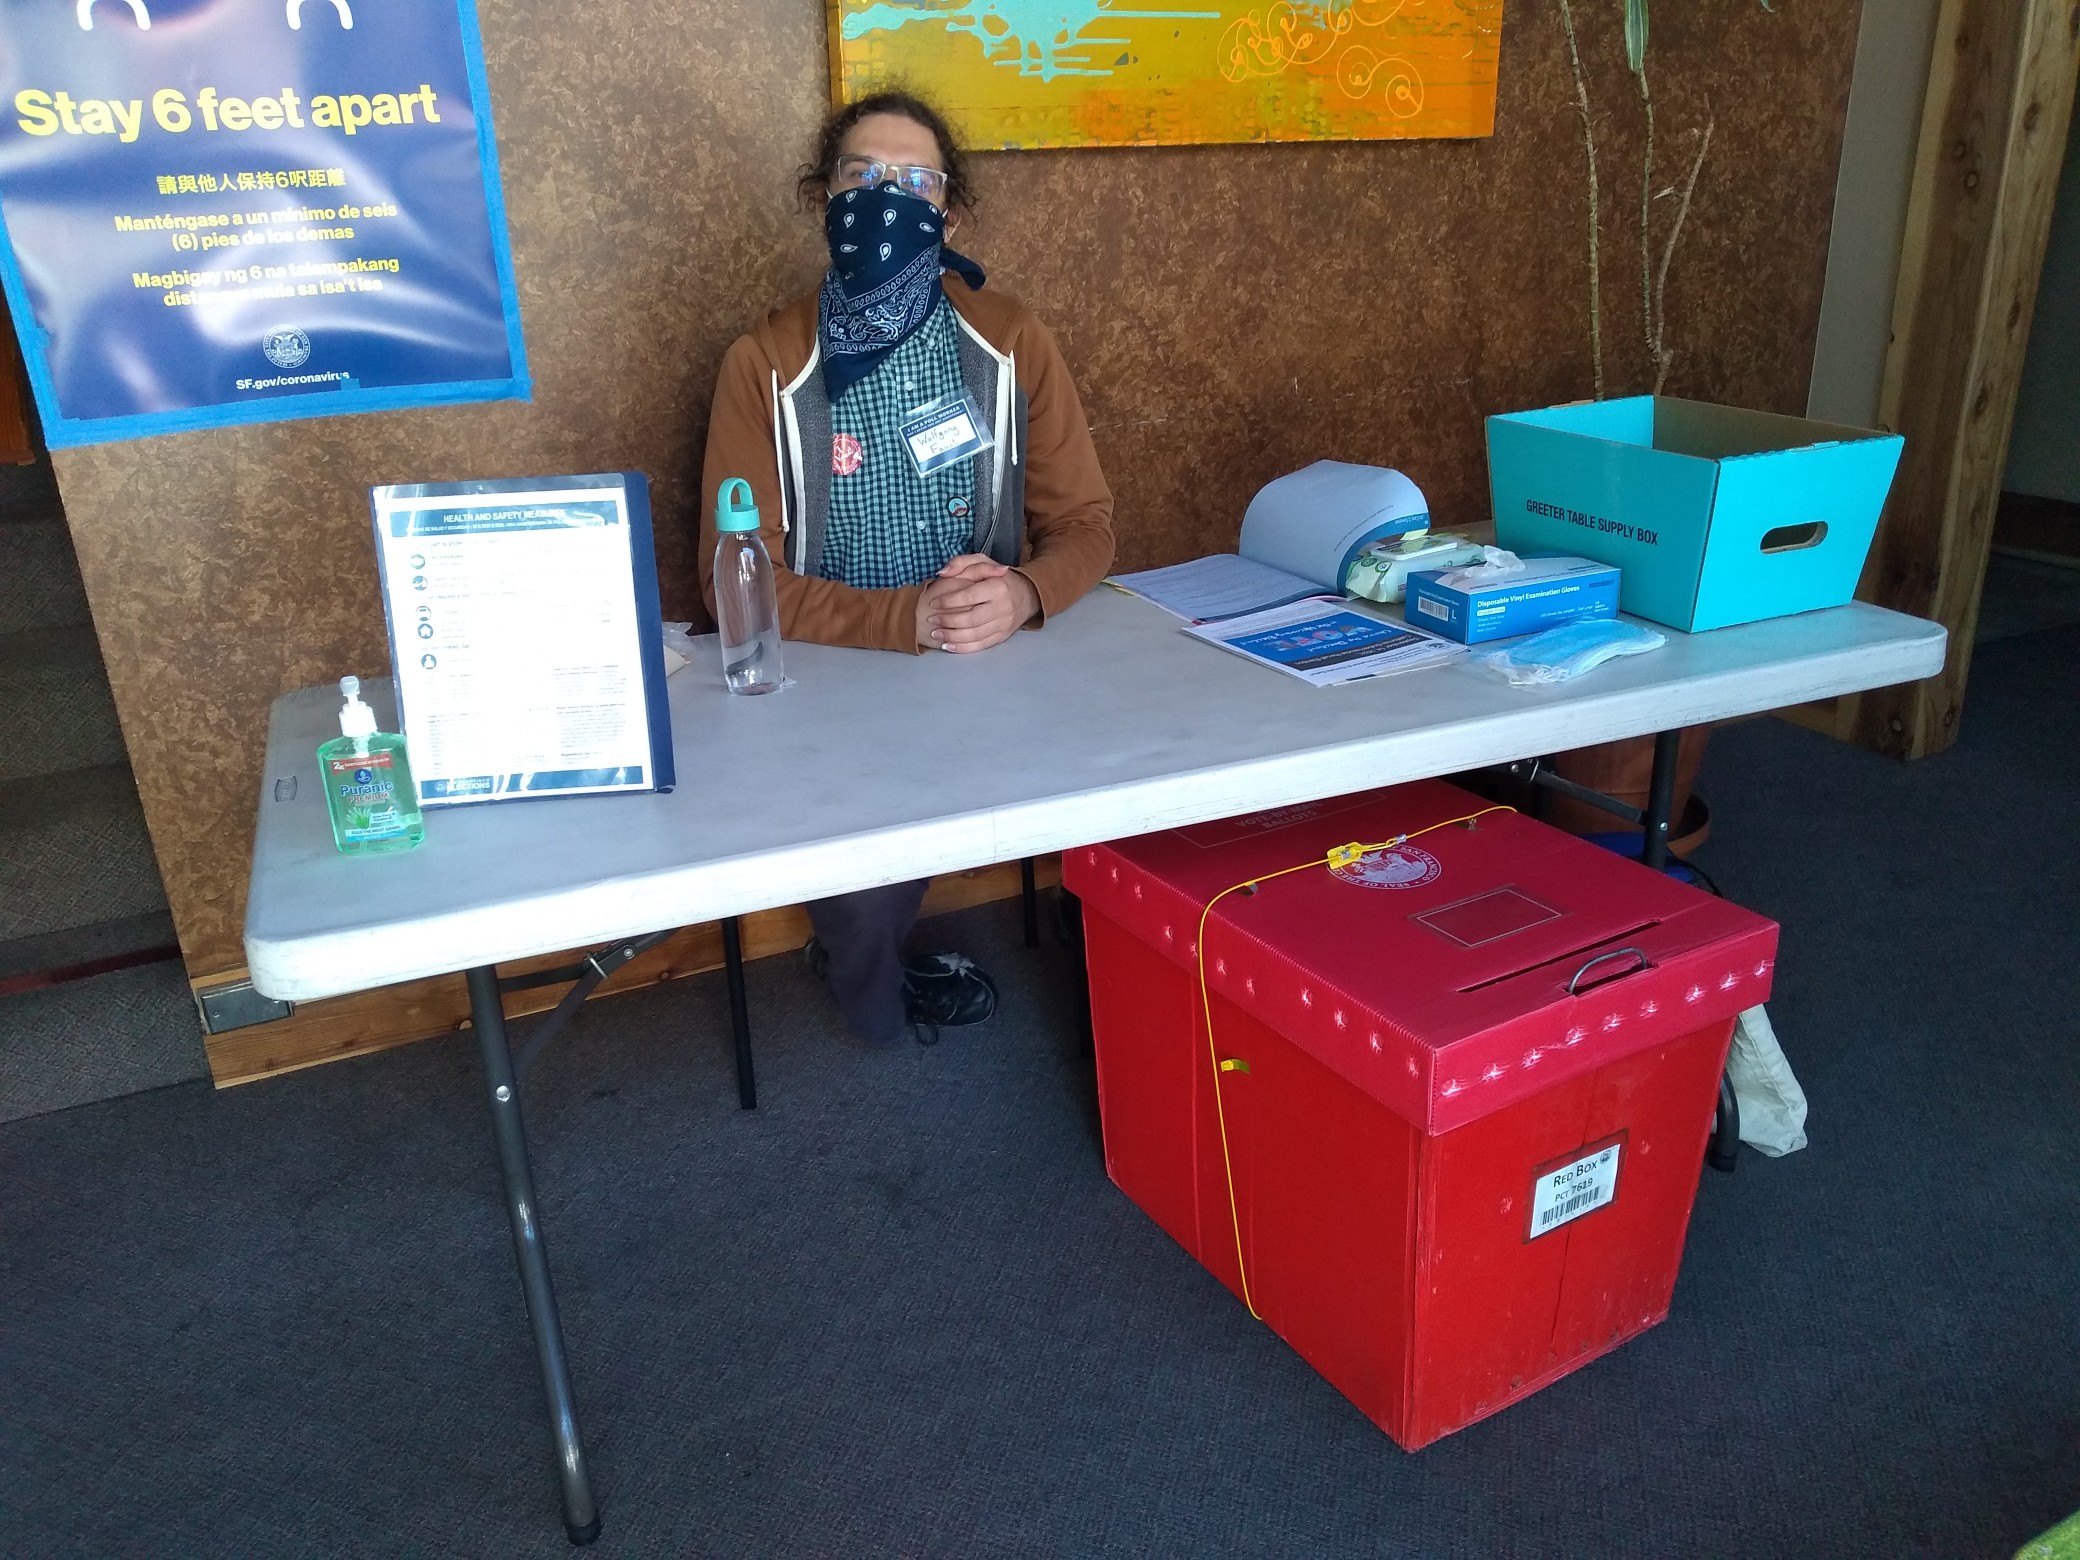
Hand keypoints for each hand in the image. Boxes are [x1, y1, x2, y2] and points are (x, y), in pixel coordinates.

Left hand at [918, 555, 1039, 652]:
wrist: (1026, 595)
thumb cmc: (998, 578)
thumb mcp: (982, 561)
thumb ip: (961, 563)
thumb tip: (942, 573)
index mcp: (998, 587)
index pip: (969, 596)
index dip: (949, 601)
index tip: (933, 603)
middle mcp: (1003, 607)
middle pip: (971, 619)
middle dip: (947, 621)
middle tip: (931, 619)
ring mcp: (1004, 624)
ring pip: (974, 635)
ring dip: (951, 636)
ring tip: (935, 634)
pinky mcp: (1003, 636)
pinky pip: (981, 645)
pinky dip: (963, 648)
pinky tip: (948, 646)